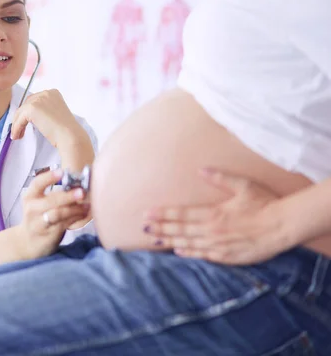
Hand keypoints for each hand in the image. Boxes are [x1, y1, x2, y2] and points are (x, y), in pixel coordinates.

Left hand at [10, 89, 87, 149]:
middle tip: (20, 130)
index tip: (26, 124)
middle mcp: (45, 93)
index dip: (28, 112)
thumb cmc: (65, 130)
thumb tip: (28, 117)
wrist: (69, 135)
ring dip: (17, 124)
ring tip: (17, 135)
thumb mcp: (55, 115)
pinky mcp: (32, 108)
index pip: (34, 100)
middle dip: (21, 117)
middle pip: (26, 104)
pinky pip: (19, 119)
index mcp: (53, 93)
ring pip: (21, 112)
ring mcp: (38, 99)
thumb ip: (44, 111)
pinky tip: (17, 136)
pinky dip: (16, 128)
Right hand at [14, 168, 89, 259]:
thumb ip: (54, 195)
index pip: (37, 183)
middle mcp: (32, 209)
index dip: (49, 177)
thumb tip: (79, 185)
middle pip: (51, 200)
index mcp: (30, 196)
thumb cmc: (39, 218)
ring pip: (58, 213)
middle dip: (68, 196)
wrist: (27, 243)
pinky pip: (64, 224)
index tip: (61, 172)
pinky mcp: (48, 234)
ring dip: (75, 209)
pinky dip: (75, 218)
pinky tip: (83, 214)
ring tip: (87, 206)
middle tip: (82, 192)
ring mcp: (38, 222)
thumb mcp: (40, 204)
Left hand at [143, 168, 289, 264]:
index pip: (181, 214)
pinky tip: (177, 252)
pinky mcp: (227, 257)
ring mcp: (218, 246)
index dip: (163, 214)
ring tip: (153, 240)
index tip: (147, 214)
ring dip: (169, 242)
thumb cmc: (264, 203)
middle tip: (143, 228)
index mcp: (214, 213)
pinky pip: (203, 255)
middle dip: (160, 229)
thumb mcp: (243, 185)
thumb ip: (221, 178)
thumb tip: (201, 169)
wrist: (283, 227)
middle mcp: (212, 231)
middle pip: (180, 230)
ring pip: (188, 244)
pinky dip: (189, 253)